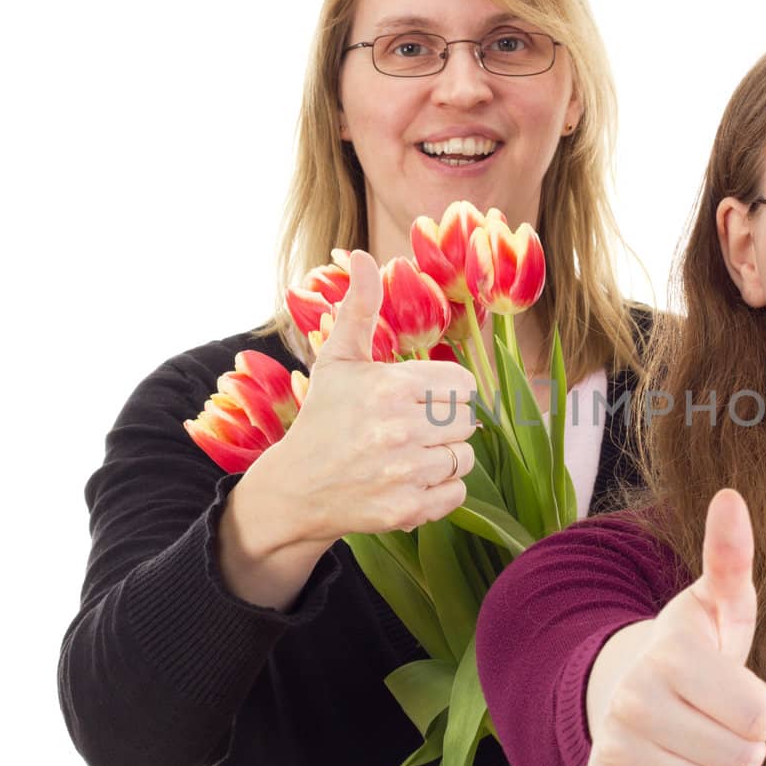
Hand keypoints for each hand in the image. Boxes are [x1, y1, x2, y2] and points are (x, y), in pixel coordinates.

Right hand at [219, 250, 477, 607]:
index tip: (424, 397)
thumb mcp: (339, 360)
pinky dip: (441, 489)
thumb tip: (363, 255)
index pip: (464, 383)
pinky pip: (458, 493)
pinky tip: (409, 480)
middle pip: (469, 420)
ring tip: (410, 454)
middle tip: (412, 428)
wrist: (295, 488)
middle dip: (446, 423)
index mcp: (391, 386)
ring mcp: (405, 473)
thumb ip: (359, 308)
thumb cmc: (325, 417)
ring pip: (466, 457)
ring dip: (445, 456)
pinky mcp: (408, 510)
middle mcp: (401, 429)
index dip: (448, 389)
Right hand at [582, 489, 765, 765]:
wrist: (626, 688)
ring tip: (701, 743)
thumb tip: (731, 496)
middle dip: (745, 746)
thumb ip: (731, 556)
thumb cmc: (695, 649)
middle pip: (741, 759)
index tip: (742, 692)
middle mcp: (633, 699)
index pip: (761, 715)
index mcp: (671, 653)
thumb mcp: (720, 605)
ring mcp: (611, 744)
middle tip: (721, 721)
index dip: (764, 710)